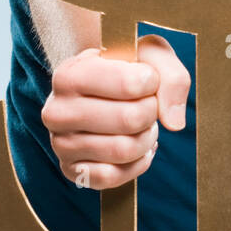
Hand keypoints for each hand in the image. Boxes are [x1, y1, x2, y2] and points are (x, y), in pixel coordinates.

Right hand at [41, 34, 190, 190]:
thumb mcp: (150, 53)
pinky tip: (136, 145)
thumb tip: (174, 123)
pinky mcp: (70, 171)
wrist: (100, 90)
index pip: (129, 84)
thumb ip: (171, 75)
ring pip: (123, 150)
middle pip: (129, 120)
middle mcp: (57, 110)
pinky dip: (136, 163)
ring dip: (146, 138)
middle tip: (147, 104)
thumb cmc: (125, 69)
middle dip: (151, 112)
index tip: (147, 78)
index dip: (152, 82)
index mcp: (69, 74)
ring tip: (142, 124)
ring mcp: (60, 144)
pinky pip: (113, 177)